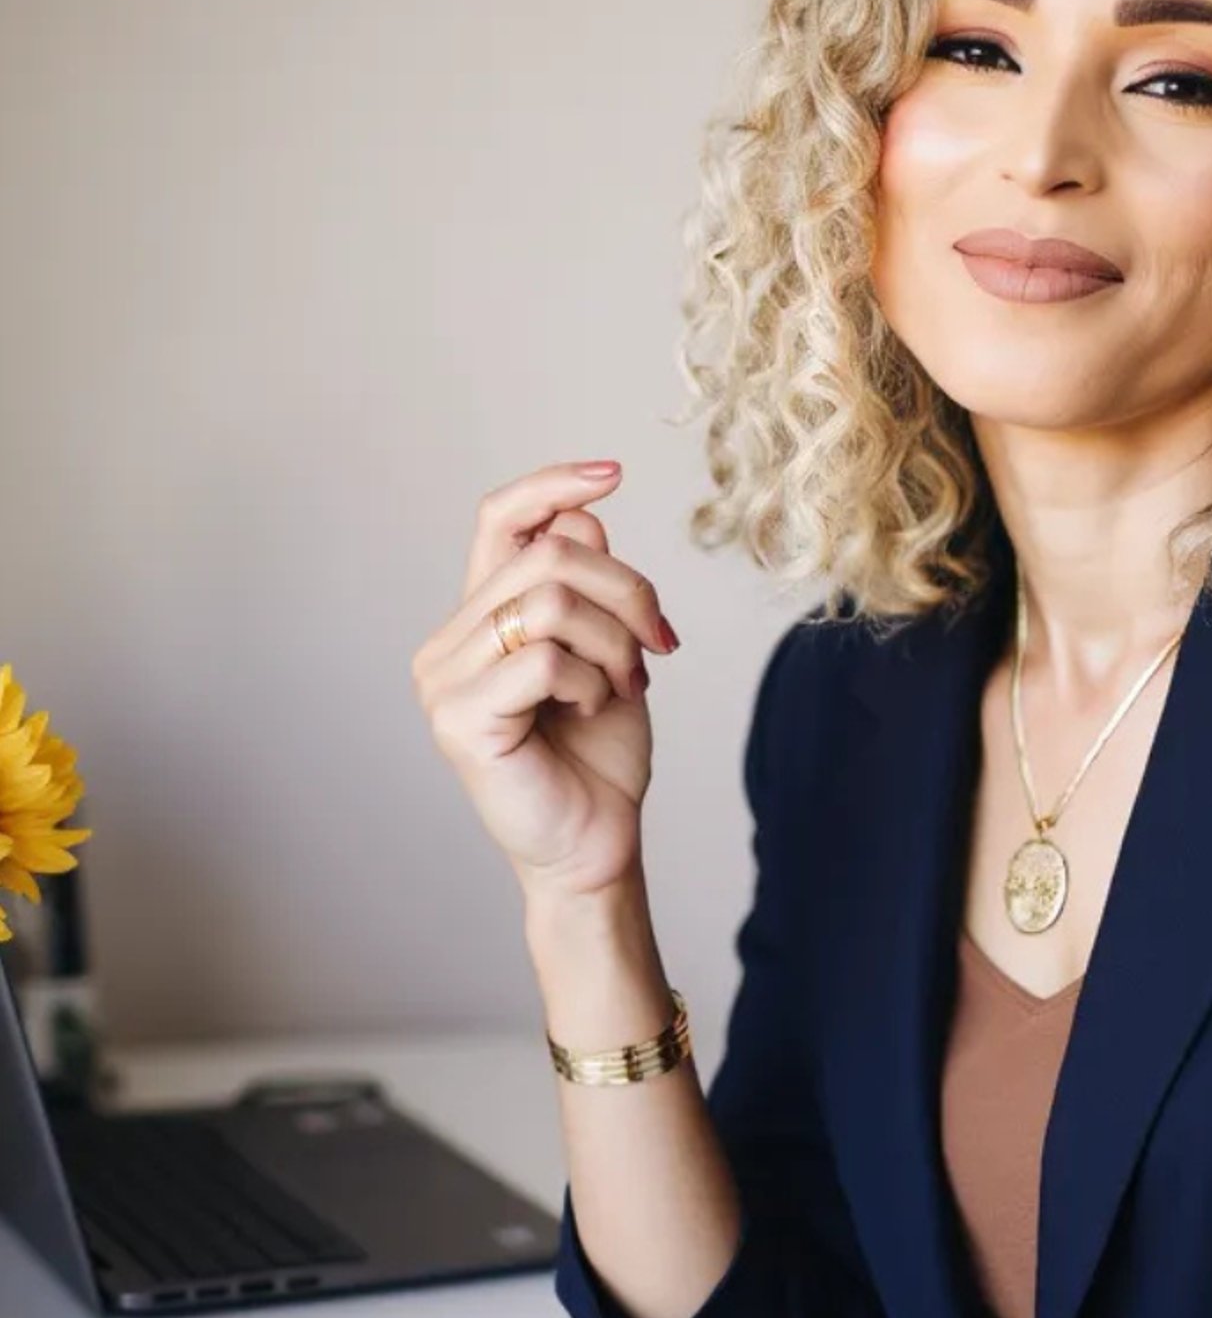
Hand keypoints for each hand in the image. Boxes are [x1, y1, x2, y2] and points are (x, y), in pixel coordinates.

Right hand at [410, 460, 679, 901]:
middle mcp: (449, 642)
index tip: (614, 473)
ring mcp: (444, 680)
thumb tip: (581, 518)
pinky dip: (592, 681)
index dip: (553, 485)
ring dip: (615, 643)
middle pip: (549, 558)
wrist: (597, 844)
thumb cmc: (598, 756)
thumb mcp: (608, 653)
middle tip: (660, 643)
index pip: (499, 519)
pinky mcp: (459, 719)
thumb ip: (588, 588)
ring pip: (550, 602)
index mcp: (480, 617)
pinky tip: (592, 712)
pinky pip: (545, 658)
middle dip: (627, 591)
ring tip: (625, 686)